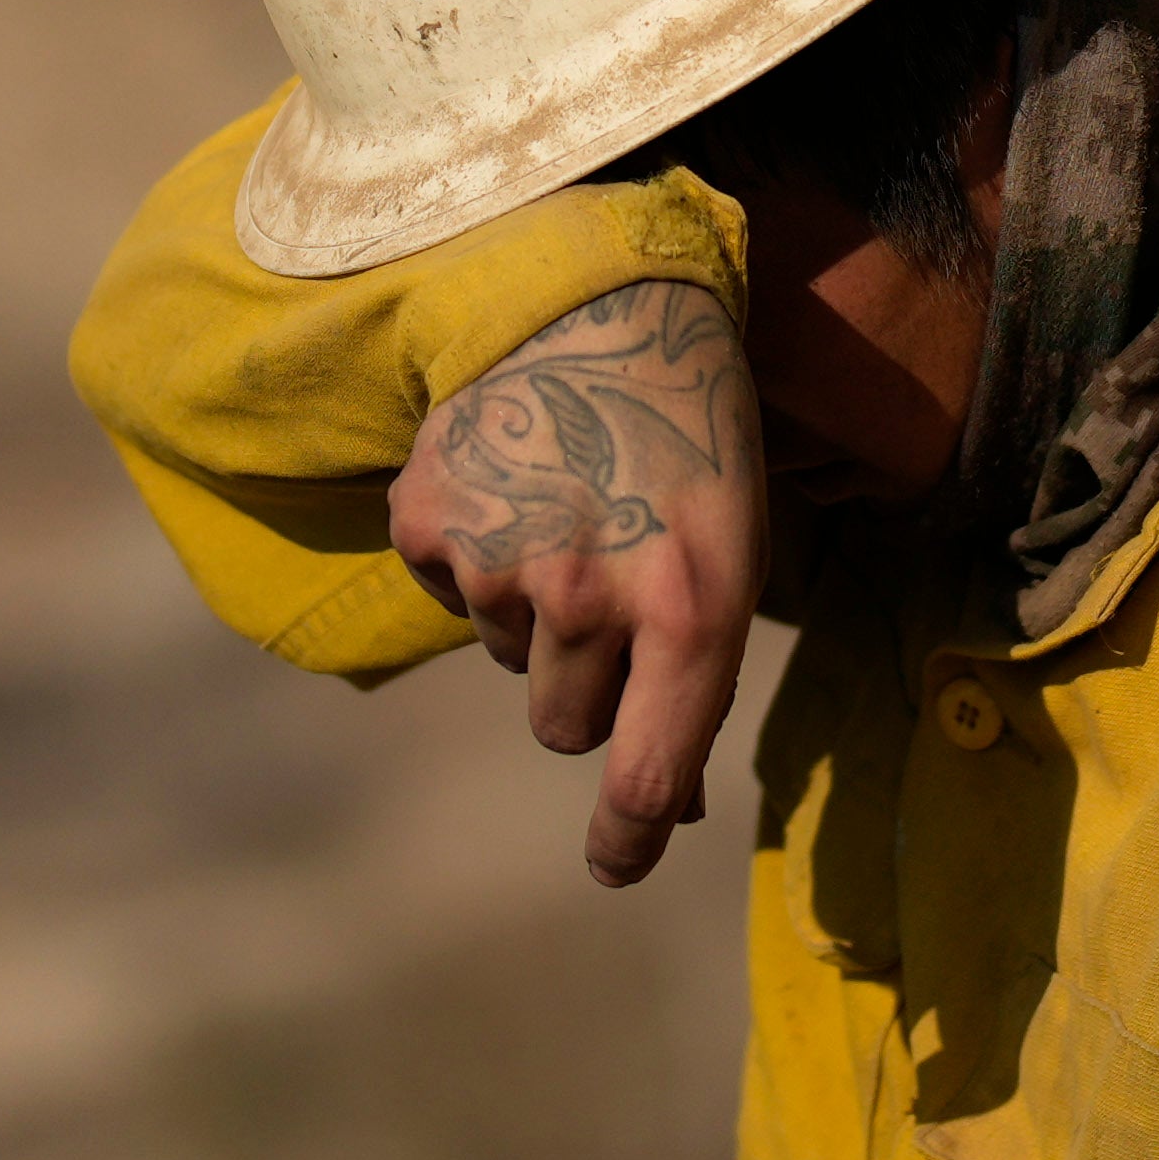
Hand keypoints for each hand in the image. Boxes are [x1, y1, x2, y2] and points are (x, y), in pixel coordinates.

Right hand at [392, 277, 761, 885]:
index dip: (629, 833)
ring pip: (507, 658)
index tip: (613, 865)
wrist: (598, 294)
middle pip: (564, 722)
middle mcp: (591, 595)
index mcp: (691, 607)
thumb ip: (696, 679)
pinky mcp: (427, 521)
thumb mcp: (732, 548)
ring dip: (533, 612)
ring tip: (571, 507)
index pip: (650, 766)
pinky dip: (474, 557)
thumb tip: (672, 810)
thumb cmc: (687, 436)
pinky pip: (448, 595)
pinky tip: (514, 482)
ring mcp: (499, 560)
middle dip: (586, 681)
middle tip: (614, 583)